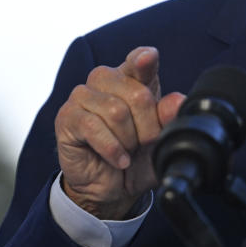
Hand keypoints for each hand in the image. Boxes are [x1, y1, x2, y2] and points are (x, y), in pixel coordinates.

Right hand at [54, 46, 185, 218]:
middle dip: (147, 127)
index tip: (148, 58)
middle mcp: (106, 79)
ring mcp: (83, 95)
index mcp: (132, 77)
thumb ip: (169, 118)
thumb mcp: (160, 139)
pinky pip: (92, 126)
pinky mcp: (67, 116)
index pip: (140, 60)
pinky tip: (118, 159)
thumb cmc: (137, 156)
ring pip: (116, 111)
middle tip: (143, 144)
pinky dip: (111, 148)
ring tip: (127, 151)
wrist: (111, 188)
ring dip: (127, 140)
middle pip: (137, 94)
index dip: (144, 59)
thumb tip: (178, 101)